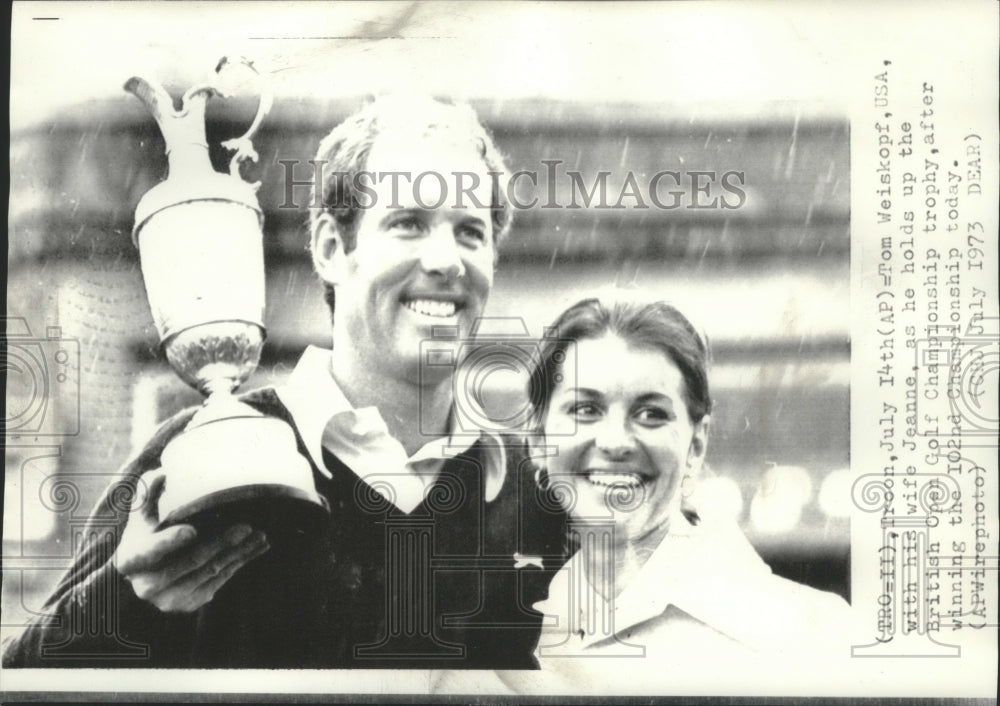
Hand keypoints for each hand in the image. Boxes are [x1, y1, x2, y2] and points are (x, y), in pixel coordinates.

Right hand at [114, 470, 269, 612]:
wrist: (145, 577)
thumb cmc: (145, 538)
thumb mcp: (140, 519)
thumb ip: (148, 497)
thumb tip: (162, 474)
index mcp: (131, 561)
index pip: (150, 551)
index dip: (170, 542)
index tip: (191, 531)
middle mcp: (148, 586)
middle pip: (190, 561)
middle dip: (220, 544)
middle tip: (245, 526)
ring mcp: (170, 599)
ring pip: (211, 572)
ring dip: (238, 553)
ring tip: (259, 535)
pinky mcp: (191, 603)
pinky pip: (221, 581)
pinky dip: (240, 563)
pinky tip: (257, 548)